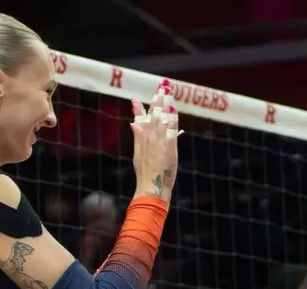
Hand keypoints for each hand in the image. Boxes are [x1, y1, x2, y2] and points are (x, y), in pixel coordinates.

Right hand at [130, 80, 179, 201]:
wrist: (151, 186)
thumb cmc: (145, 173)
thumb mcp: (137, 153)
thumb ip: (138, 136)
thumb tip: (133, 123)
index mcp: (142, 138)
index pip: (142, 118)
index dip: (142, 105)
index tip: (141, 94)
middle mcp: (149, 137)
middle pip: (154, 114)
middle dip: (158, 98)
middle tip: (162, 84)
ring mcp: (158, 141)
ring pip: (162, 118)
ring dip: (166, 103)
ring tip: (168, 90)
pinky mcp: (168, 146)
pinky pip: (171, 129)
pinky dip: (172, 118)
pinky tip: (173, 108)